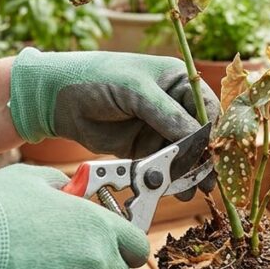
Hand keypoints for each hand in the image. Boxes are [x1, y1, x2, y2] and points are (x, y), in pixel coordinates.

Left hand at [8, 48, 218, 194]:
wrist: (55, 98)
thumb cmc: (97, 78)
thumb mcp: (136, 91)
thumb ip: (168, 116)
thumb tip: (199, 139)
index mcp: (177, 81)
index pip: (207, 109)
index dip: (213, 133)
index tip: (214, 156)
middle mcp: (172, 104)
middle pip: (198, 136)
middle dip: (203, 158)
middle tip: (208, 181)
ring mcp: (157, 127)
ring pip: (182, 154)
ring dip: (188, 172)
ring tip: (190, 190)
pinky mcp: (142, 147)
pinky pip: (162, 165)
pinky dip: (168, 178)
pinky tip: (173, 189)